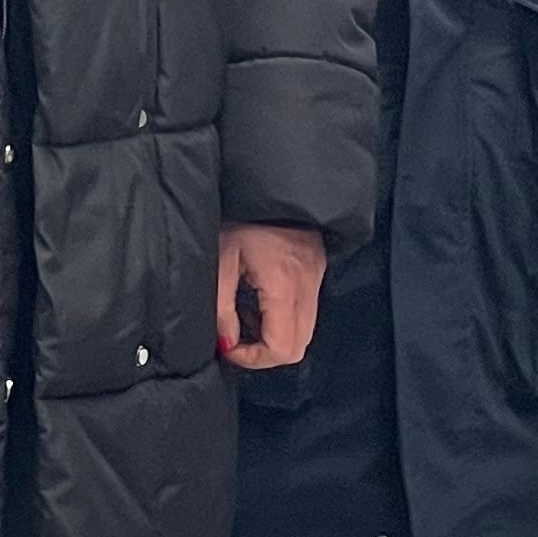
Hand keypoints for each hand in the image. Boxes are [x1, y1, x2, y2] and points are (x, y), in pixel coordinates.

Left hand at [217, 222, 325, 369]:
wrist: (271, 178)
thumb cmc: (241, 215)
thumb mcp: (221, 260)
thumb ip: (222, 307)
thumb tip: (226, 343)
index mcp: (284, 284)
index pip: (282, 348)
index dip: (253, 358)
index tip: (229, 346)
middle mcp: (308, 284)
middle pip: (298, 346)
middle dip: (265, 352)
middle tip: (237, 337)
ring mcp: (316, 276)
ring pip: (305, 330)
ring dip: (275, 335)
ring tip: (245, 316)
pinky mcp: (316, 268)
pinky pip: (307, 309)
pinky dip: (284, 317)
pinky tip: (258, 299)